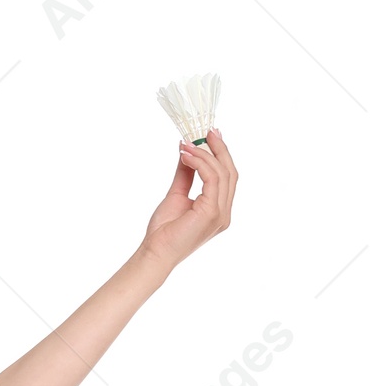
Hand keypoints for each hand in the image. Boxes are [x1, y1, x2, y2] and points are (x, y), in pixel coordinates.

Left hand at [140, 128, 237, 272]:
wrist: (155, 253)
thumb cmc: (163, 231)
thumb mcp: (177, 194)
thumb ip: (186, 174)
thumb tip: (188, 151)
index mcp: (219, 210)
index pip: (227, 176)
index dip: (221, 154)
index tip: (209, 136)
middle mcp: (224, 212)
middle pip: (230, 172)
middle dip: (219, 149)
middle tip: (206, 132)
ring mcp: (220, 214)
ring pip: (221, 172)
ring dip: (204, 154)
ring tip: (186, 146)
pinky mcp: (212, 212)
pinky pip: (212, 178)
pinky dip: (200, 163)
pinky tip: (186, 157)